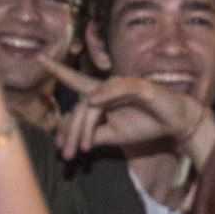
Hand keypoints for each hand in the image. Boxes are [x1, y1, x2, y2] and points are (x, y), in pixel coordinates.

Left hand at [44, 58, 214, 164]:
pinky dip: (104, 95)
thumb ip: (94, 135)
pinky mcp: (139, 86)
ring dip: (85, 126)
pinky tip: (93, 103)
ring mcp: (123, 85)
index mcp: (103, 96)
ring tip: (83, 148)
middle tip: (67, 155)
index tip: (39, 58)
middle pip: (80, 106)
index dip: (59, 70)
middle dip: (71, 132)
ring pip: (93, 102)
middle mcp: (109, 87)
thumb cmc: (145, 124)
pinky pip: (116, 89)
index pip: (76, 83)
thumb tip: (72, 139)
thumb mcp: (114, 135)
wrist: (175, 124)